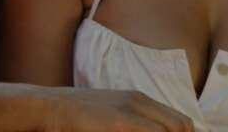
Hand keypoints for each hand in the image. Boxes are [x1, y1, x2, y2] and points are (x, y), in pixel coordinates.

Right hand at [42, 87, 194, 131]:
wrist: (47, 108)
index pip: (179, 121)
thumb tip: (154, 130)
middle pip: (180, 126)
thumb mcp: (109, 114)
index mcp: (137, 100)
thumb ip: (131, 123)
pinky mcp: (121, 124)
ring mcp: (130, 113)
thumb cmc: (74, 119)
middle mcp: (138, 102)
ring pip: (168, 131)